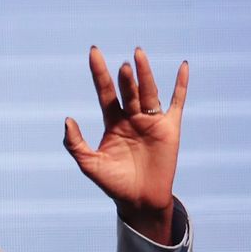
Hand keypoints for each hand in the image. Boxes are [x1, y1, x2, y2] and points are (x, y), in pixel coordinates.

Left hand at [63, 46, 188, 243]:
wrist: (140, 200)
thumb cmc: (113, 183)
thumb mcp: (89, 164)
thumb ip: (75, 143)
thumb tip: (67, 119)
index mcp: (112, 122)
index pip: (104, 91)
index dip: (99, 73)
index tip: (93, 51)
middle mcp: (131, 117)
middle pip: (127, 90)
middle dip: (125, 78)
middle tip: (122, 66)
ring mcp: (151, 121)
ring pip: (148, 92)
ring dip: (145, 75)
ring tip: (138, 56)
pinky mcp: (170, 128)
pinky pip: (177, 102)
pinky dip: (181, 85)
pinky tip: (183, 66)